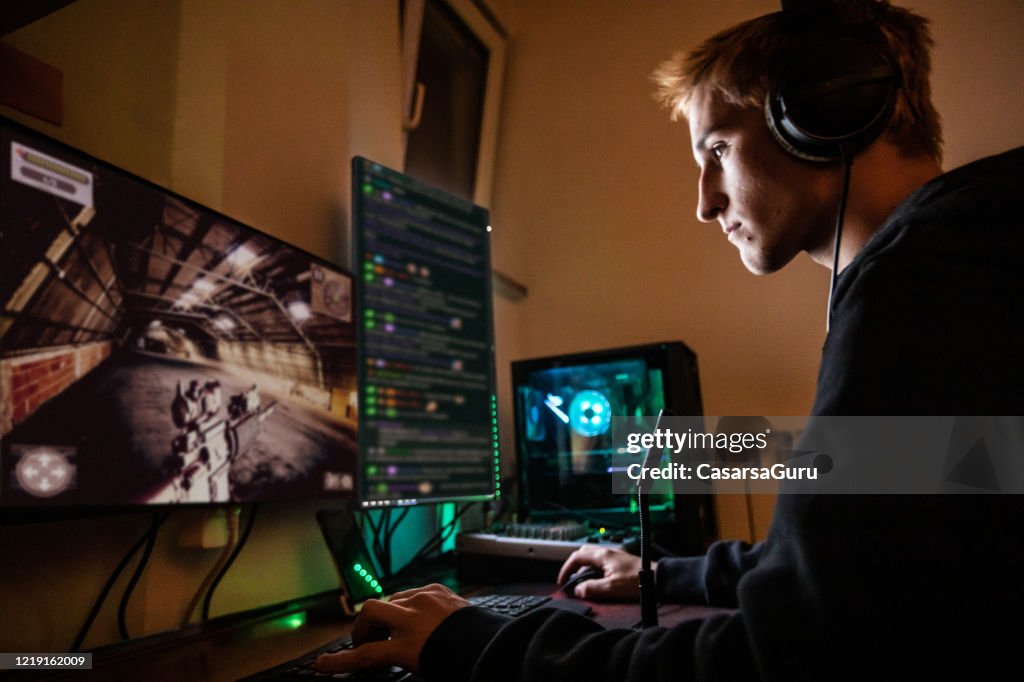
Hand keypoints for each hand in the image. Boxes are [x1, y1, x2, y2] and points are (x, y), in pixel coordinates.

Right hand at [315, 583, 468, 674]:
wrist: (493, 646)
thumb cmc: (460, 664)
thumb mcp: (422, 668)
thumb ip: (400, 657)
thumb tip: (386, 651)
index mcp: (407, 646)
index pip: (364, 655)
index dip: (340, 662)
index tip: (322, 664)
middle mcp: (413, 618)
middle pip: (371, 612)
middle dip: (363, 626)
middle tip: (366, 640)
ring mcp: (426, 600)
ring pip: (391, 599)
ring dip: (388, 614)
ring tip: (395, 629)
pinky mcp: (439, 590)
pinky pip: (414, 593)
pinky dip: (409, 604)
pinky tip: (417, 616)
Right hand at [557, 545, 654, 601]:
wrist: (657, 578)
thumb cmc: (637, 581)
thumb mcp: (612, 588)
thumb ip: (592, 588)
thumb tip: (577, 590)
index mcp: (602, 556)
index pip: (577, 557)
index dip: (566, 569)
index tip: (562, 581)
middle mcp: (607, 552)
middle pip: (583, 553)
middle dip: (573, 565)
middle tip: (569, 579)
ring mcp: (613, 555)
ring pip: (591, 557)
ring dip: (583, 568)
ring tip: (581, 582)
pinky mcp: (619, 561)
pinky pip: (600, 561)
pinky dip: (592, 569)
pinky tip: (596, 580)